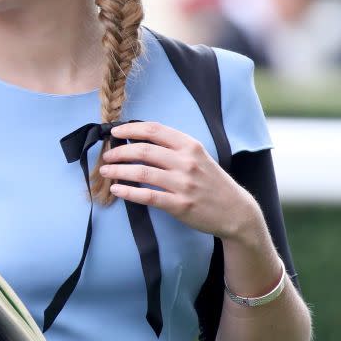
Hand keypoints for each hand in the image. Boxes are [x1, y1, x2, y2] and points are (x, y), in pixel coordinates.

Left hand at [99, 121, 258, 240]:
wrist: (235, 211)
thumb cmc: (212, 183)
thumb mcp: (199, 156)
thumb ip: (174, 148)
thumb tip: (141, 141)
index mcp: (190, 145)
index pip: (154, 130)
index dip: (130, 129)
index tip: (115, 131)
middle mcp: (186, 162)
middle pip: (144, 150)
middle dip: (119, 151)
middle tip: (106, 155)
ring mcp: (183, 184)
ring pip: (141, 173)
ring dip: (118, 171)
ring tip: (105, 172)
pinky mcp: (179, 205)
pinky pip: (147, 196)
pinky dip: (128, 192)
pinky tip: (116, 189)